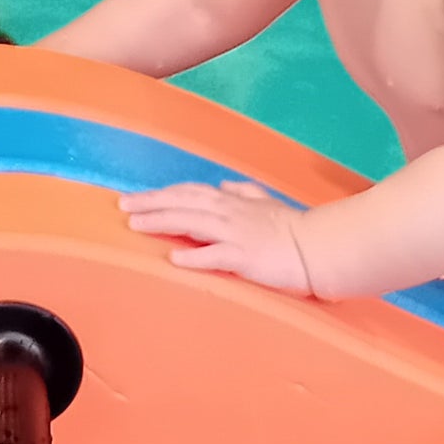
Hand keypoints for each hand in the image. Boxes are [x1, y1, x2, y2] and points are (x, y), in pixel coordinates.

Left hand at [120, 180, 313, 294]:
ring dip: (162, 221)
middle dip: (151, 203)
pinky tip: (173, 258)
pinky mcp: (246, 257)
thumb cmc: (295, 229)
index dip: (161, 194)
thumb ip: (245, 192)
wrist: (322, 247)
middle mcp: (230, 213)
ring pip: (192, 222)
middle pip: (183, 203)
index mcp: (234, 202)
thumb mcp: (267, 203)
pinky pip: (215, 255)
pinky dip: (193, 256)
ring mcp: (237, 234)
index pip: (190, 193)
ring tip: (136, 225)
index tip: (135, 197)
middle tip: (122, 206)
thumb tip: (224, 185)